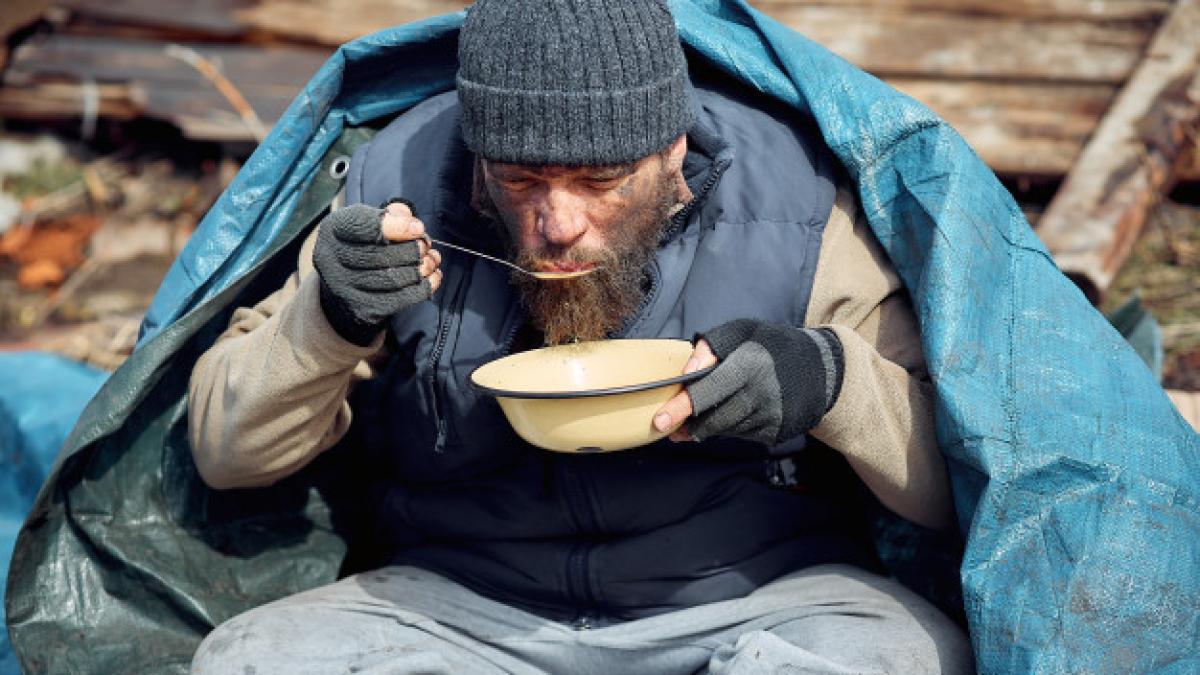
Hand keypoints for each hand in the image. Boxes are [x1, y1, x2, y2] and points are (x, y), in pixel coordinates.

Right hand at [312, 201, 442, 345]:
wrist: (344, 284)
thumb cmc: (363, 244)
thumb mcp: (371, 221)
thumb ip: (392, 214)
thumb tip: (410, 221)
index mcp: (334, 229)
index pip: (363, 226)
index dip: (397, 227)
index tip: (419, 228)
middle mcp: (333, 259)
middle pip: (381, 255)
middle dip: (412, 250)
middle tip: (426, 246)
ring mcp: (345, 288)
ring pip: (392, 279)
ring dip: (421, 269)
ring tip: (432, 260)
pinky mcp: (361, 309)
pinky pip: (400, 300)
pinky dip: (423, 288)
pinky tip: (433, 277)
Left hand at [653, 319, 844, 445]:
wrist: (822, 370)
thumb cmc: (772, 346)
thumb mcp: (743, 332)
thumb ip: (710, 346)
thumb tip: (686, 372)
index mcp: (749, 365)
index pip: (707, 393)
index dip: (680, 409)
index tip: (659, 422)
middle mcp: (760, 395)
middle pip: (711, 420)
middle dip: (687, 425)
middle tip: (669, 426)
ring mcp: (769, 417)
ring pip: (723, 431)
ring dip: (705, 427)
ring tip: (694, 420)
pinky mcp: (773, 433)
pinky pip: (739, 435)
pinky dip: (727, 428)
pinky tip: (730, 414)